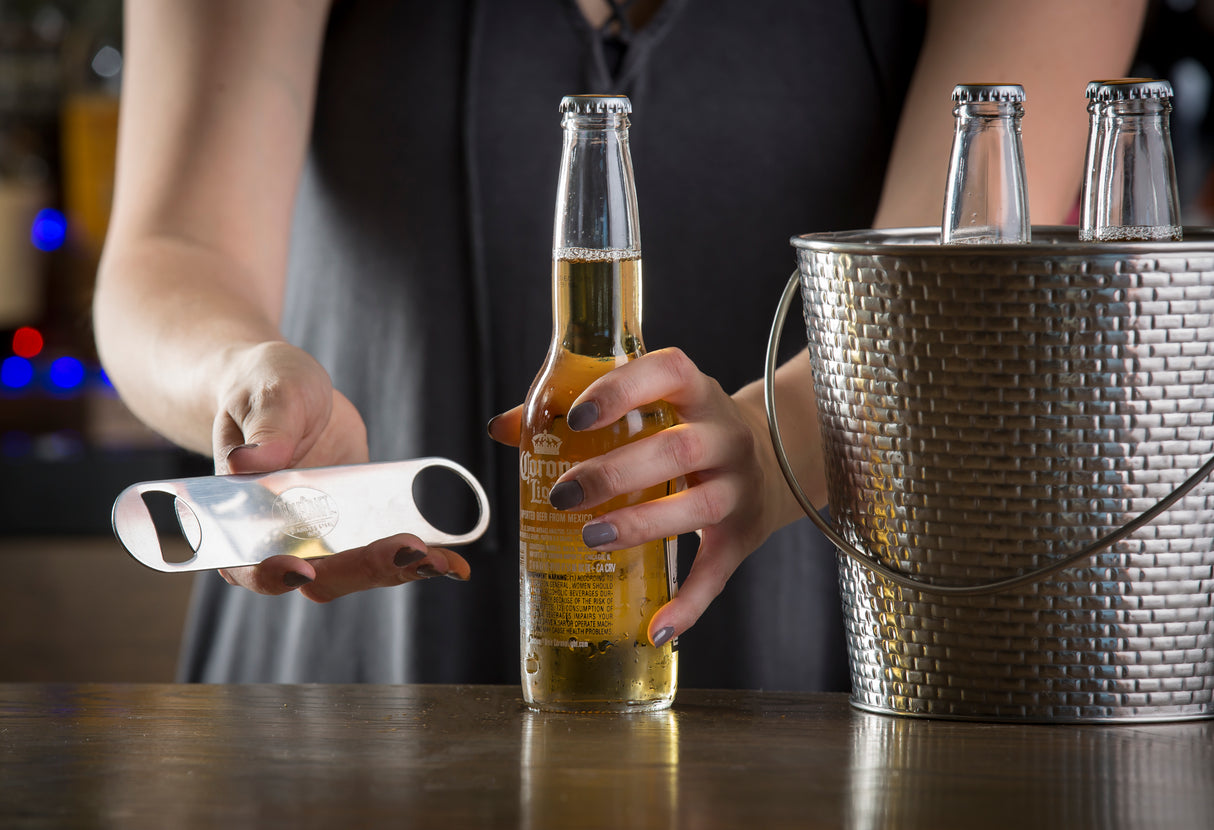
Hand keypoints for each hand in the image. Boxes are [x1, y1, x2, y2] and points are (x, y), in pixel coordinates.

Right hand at [211, 341, 469, 597]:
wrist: (288, 389)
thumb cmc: (263, 387)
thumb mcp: (268, 397)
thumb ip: (266, 430)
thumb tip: (248, 461)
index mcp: (240, 515)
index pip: (246, 563)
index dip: (271, 575)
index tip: (303, 569)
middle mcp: (279, 537)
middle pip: (318, 576)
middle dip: (364, 569)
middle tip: (409, 551)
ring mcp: (321, 535)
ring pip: (358, 570)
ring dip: (399, 570)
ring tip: (442, 561)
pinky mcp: (357, 524)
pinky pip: (384, 549)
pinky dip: (418, 557)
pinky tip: (451, 557)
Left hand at [489, 347, 791, 646]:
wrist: (774, 459)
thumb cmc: (686, 427)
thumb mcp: (653, 407)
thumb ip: (581, 413)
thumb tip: (504, 428)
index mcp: (696, 393)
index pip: (669, 374)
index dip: (624, 391)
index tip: (578, 416)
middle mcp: (726, 436)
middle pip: (679, 449)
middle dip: (617, 473)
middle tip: (564, 493)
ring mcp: (739, 486)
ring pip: (699, 505)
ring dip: (643, 524)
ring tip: (592, 538)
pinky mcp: (743, 534)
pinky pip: (717, 573)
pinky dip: (688, 604)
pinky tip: (656, 627)